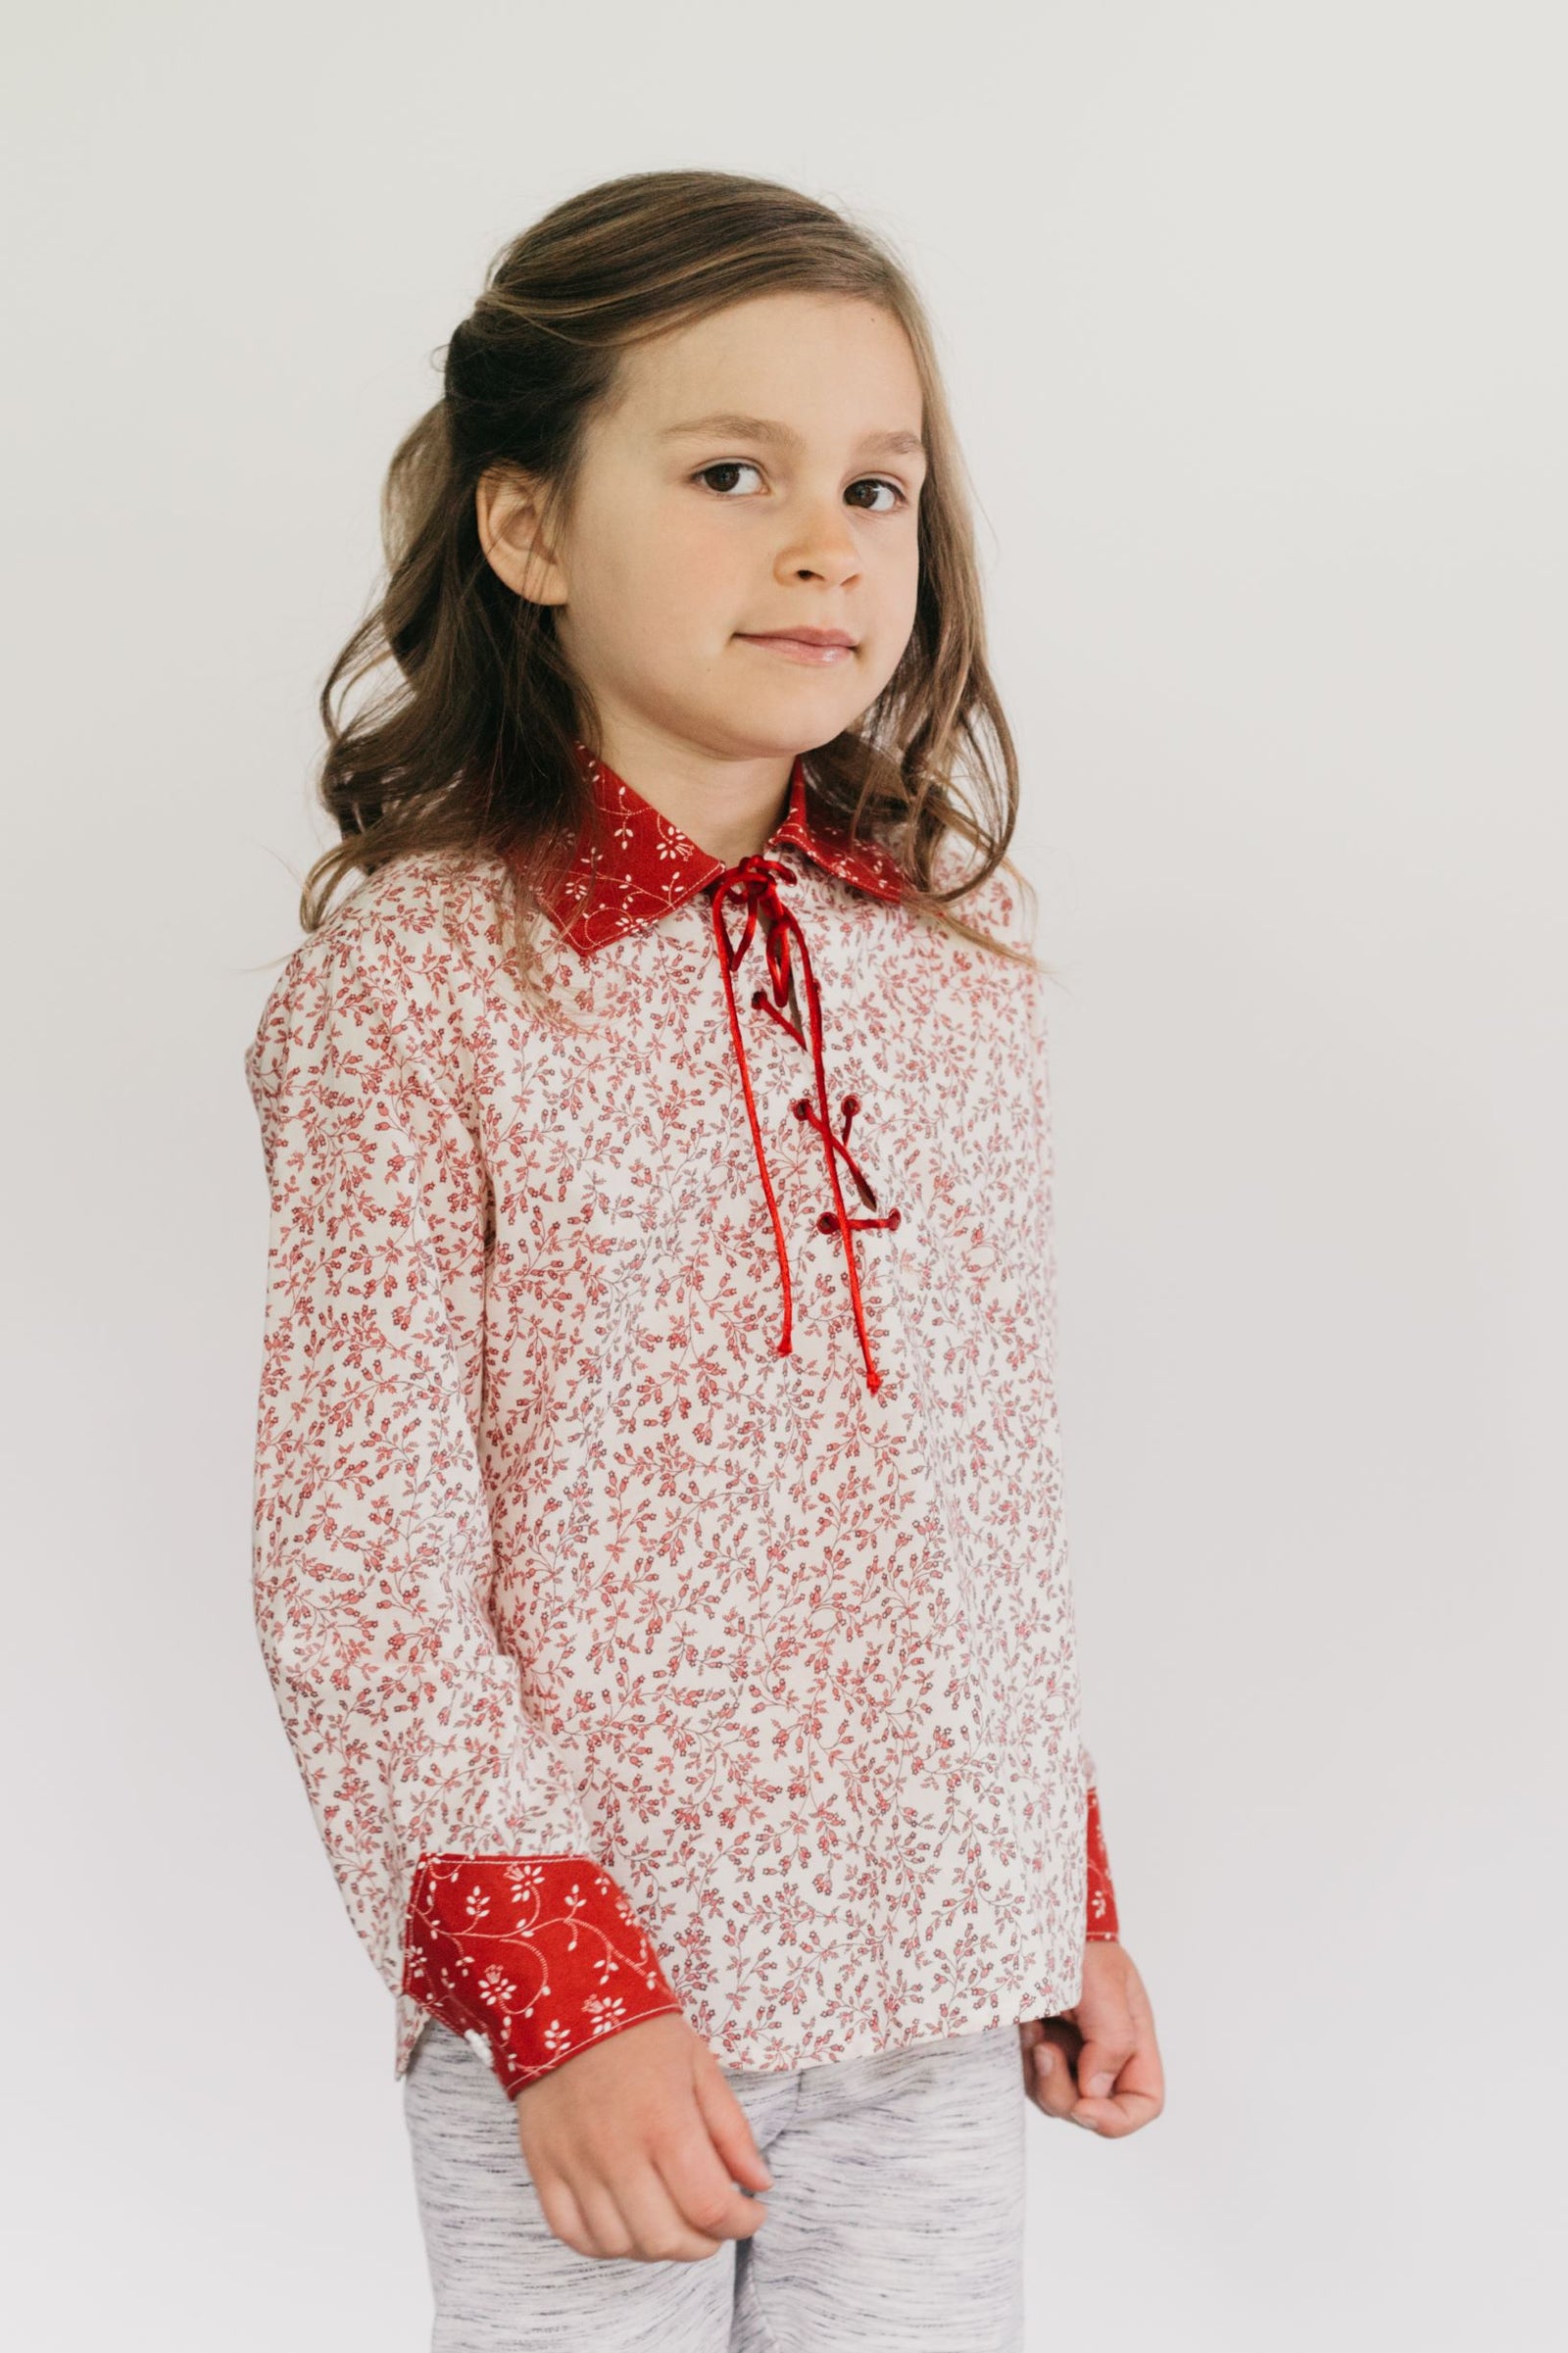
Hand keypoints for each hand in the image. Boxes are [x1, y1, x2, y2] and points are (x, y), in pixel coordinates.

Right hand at [512, 2011, 772, 2260]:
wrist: (566, 2000)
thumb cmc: (641, 2032)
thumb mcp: (700, 2066)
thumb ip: (732, 2130)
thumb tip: (760, 2184)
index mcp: (665, 2123)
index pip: (710, 2207)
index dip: (742, 2223)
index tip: (753, 2213)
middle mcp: (618, 2153)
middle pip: (666, 2238)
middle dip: (705, 2243)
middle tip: (716, 2224)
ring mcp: (576, 2165)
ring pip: (620, 2245)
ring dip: (657, 2247)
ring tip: (674, 2223)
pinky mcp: (543, 2168)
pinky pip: (572, 2234)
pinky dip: (604, 2245)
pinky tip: (627, 2226)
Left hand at [1018, 1940, 1163, 2138]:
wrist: (1035, 1916)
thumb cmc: (1078, 1941)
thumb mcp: (1104, 1984)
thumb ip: (1111, 2041)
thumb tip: (1094, 2092)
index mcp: (1133, 2041)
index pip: (1143, 2102)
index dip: (1118, 2119)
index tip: (1084, 2107)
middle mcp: (1103, 2056)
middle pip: (1092, 2109)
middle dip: (1063, 2090)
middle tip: (1043, 2047)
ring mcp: (1069, 2056)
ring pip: (1056, 2099)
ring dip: (1039, 2071)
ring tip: (1033, 2026)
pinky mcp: (1037, 2050)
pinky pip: (1029, 2078)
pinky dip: (1023, 2059)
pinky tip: (1024, 2025)